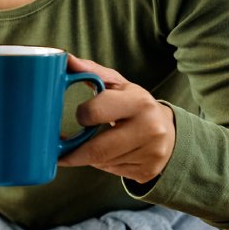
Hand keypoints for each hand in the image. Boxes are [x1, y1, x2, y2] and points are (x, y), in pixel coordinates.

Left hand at [56, 53, 175, 184]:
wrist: (169, 130)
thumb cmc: (132, 103)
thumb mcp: (116, 84)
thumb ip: (90, 71)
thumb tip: (64, 58)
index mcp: (139, 102)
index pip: (96, 112)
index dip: (81, 115)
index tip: (77, 116)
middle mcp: (150, 129)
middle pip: (97, 149)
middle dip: (74, 152)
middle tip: (60, 150)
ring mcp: (152, 154)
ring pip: (103, 163)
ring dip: (88, 158)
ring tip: (85, 148)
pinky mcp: (148, 171)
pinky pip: (112, 172)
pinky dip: (102, 165)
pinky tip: (106, 154)